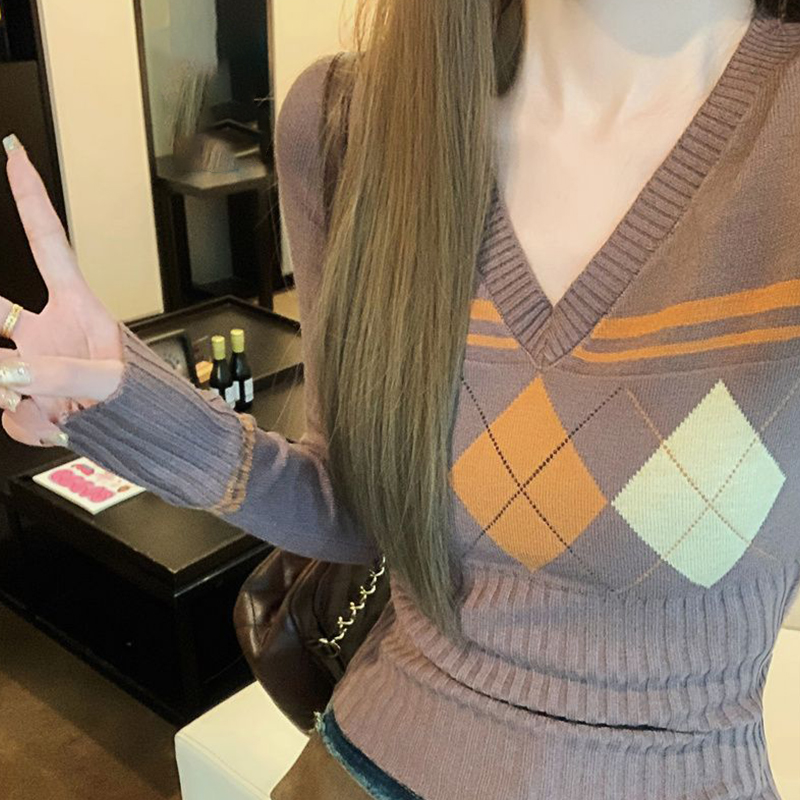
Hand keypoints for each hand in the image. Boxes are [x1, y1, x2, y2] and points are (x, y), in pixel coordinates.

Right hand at [0, 134, 124, 446]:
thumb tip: (5, 373)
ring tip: (63, 410)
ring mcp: (35, 367)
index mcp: (77, 307)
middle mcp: (48, 332)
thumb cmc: (148, 397)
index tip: (15, 153)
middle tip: (1, 345)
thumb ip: (57, 375)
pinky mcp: (29, 401)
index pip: (48, 243)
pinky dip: (30, 425)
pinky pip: (9, 414)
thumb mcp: (111, 381)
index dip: (31, 197)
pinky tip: (61, 425)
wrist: (154, 440)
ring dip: (18, 399)